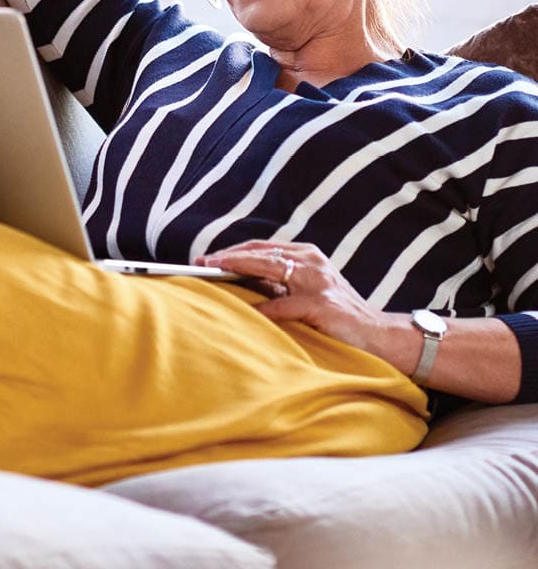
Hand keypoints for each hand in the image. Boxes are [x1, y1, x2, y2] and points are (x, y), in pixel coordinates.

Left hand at [195, 240, 390, 355]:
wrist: (383, 338)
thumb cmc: (338, 317)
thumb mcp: (306, 293)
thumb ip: (278, 285)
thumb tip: (238, 282)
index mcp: (307, 255)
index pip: (262, 247)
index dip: (232, 251)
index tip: (207, 258)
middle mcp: (312, 262)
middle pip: (262, 252)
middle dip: (228, 256)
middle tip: (201, 263)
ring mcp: (319, 282)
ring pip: (270, 267)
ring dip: (239, 268)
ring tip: (214, 272)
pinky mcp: (323, 305)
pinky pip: (285, 305)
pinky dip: (263, 308)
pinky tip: (245, 311)